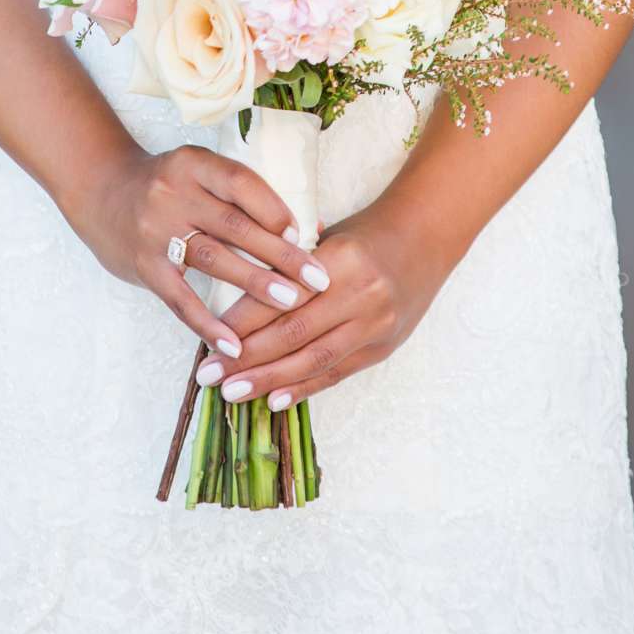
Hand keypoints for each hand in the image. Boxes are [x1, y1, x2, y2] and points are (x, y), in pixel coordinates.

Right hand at [79, 141, 331, 360]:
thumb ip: (235, 195)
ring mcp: (156, 231)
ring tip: (290, 302)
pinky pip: (181, 299)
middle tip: (316, 279)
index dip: (274, 209)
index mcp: (193, 163)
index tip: (304, 234)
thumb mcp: (195, 171)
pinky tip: (235, 344)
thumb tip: (299, 228)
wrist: (99, 190)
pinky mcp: (144, 266)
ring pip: (214, 258)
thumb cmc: (164, 184)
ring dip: (255, 283)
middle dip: (280, 253)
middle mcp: (173, 193)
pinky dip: (209, 323)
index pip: (241, 183)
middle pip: (235, 225)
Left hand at [193, 203, 450, 411]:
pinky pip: (336, 372)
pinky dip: (303, 388)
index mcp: (339, 259)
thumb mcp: (327, 236)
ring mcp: (374, 325)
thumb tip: (237, 300)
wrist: (425, 238)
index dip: (242, 322)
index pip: (281, 297)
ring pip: (313, 360)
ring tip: (232, 393)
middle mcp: (359, 294)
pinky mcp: (382, 347)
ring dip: (269, 380)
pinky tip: (274, 400)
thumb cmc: (365, 234)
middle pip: (293, 333)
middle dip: (246, 359)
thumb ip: (289, 267)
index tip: (207, 339)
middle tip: (209, 375)